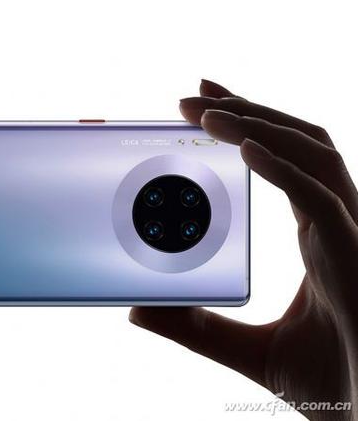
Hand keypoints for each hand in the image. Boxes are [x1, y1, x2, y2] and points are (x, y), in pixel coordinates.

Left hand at [130, 80, 357, 419]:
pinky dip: (283, 168)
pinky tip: (243, 150)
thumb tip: (138, 311)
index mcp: (316, 234)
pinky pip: (319, 196)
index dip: (250, 123)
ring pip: (312, 155)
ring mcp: (349, 233)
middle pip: (297, 142)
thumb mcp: (243, 349)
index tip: (205, 103)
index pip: (285, 159)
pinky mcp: (353, 253)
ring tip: (206, 111)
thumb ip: (196, 328)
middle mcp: (335, 222)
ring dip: (259, 125)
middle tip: (195, 91)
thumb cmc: (326, 382)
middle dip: (247, 109)